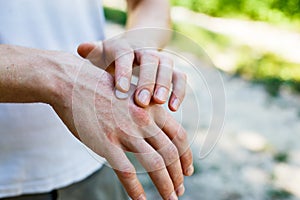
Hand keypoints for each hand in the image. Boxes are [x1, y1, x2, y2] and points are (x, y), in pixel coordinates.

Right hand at [49, 57, 192, 199]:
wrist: (72, 81)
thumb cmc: (103, 90)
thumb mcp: (132, 97)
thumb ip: (146, 114)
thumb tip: (155, 136)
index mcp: (152, 108)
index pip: (180, 137)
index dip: (187, 157)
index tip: (188, 171)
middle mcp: (144, 120)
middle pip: (171, 153)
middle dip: (179, 176)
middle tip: (180, 191)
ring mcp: (125, 131)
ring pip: (155, 164)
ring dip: (165, 186)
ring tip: (170, 199)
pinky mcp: (105, 141)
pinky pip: (126, 171)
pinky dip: (136, 189)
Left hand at [77, 38, 186, 110]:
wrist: (137, 46)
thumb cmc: (114, 57)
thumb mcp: (102, 54)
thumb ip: (93, 52)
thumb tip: (80, 48)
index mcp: (125, 47)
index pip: (125, 55)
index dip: (124, 71)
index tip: (121, 91)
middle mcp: (145, 50)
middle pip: (150, 60)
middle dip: (147, 80)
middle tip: (141, 101)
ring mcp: (161, 59)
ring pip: (167, 67)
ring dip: (165, 85)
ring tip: (160, 103)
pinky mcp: (172, 70)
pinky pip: (180, 77)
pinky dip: (179, 91)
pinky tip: (173, 108)